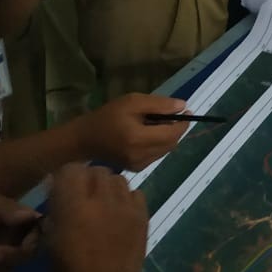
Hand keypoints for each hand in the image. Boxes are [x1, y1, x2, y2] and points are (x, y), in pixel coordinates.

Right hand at [44, 164, 146, 271]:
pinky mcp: (143, 215)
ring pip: (118, 179)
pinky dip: (126, 198)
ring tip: (103, 204)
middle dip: (88, 179)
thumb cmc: (70, 268)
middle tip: (84, 195)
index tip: (63, 187)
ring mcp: (126, 206)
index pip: (72, 169)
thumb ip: (55, 209)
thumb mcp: (50, 238)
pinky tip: (119, 213)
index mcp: (74, 205)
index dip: (66, 176)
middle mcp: (102, 199)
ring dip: (108, 187)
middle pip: (97, 170)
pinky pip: (135, 193)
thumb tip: (56, 186)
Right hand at [72, 94, 187, 170]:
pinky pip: (157, 155)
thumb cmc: (107, 116)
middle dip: (175, 129)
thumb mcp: (132, 102)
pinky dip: (158, 143)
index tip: (187, 111)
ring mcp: (139, 165)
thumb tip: (182, 106)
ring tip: (153, 123)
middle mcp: (141, 156)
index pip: (172, 134)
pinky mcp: (137, 169)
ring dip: (167, 136)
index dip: (183, 123)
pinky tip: (146, 134)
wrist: (84, 139)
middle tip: (169, 114)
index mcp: (139, 139)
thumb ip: (159, 104)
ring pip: (166, 149)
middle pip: (172, 143)